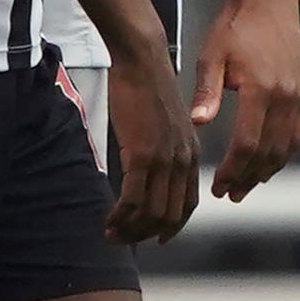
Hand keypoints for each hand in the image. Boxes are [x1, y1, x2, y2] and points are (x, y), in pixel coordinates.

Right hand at [101, 52, 201, 244]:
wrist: (142, 61)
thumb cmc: (146, 85)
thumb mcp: (163, 122)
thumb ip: (162, 147)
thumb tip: (146, 165)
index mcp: (191, 154)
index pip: (187, 203)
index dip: (171, 226)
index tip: (154, 238)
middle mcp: (183, 161)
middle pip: (170, 214)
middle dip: (146, 234)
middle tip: (123, 239)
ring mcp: (165, 159)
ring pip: (152, 211)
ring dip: (131, 229)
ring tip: (111, 234)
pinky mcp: (143, 154)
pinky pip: (134, 197)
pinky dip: (121, 215)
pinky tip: (108, 219)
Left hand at [190, 0, 299, 198]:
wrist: (266, 2)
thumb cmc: (232, 28)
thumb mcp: (210, 57)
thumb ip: (207, 92)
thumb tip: (199, 124)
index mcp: (260, 89)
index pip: (247, 143)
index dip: (233, 170)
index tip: (217, 186)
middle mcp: (286, 96)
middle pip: (269, 151)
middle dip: (248, 177)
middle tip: (229, 194)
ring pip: (287, 146)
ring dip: (267, 170)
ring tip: (245, 186)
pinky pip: (296, 133)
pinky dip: (282, 153)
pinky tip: (265, 164)